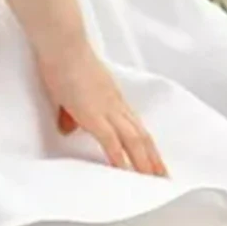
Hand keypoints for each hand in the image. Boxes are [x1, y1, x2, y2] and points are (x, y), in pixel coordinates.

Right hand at [37, 43, 167, 176]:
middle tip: (163, 178)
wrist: (62, 43)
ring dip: (145, 163)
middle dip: (153, 158)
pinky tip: (126, 174)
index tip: (153, 158)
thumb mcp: (68, 89)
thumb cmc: (63, 59)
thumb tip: (68, 127)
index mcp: (112, 97)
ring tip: (154, 182)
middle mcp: (116, 104)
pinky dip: (120, 159)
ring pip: (134, 141)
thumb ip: (70, 110)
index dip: (146, 144)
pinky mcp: (93, 114)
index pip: (135, 125)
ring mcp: (107, 109)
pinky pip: (111, 142)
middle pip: (142, 135)